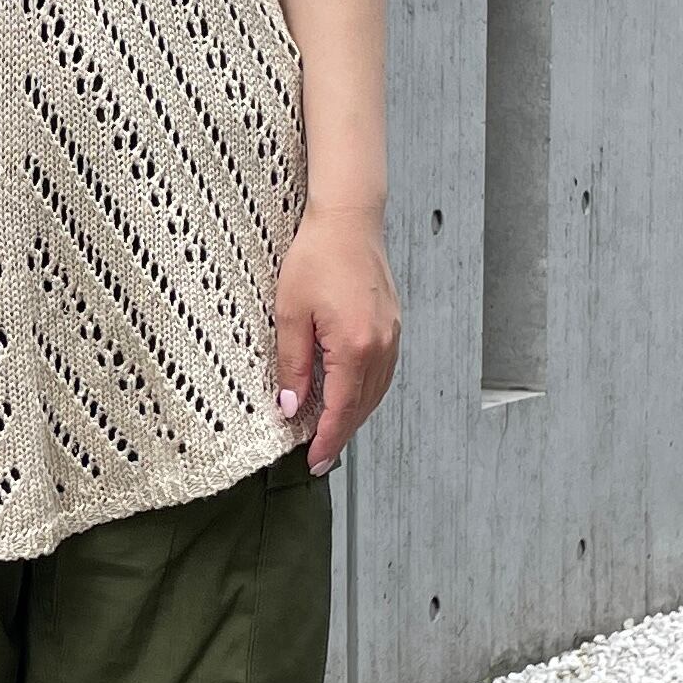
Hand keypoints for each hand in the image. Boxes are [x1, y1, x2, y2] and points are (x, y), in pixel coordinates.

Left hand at [273, 205, 400, 473]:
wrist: (349, 220)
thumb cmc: (317, 256)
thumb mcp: (290, 314)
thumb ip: (292, 365)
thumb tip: (290, 406)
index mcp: (354, 346)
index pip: (341, 409)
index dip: (326, 440)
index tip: (314, 462)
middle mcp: (380, 346)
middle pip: (362, 407)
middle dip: (340, 435)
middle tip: (319, 457)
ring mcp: (391, 336)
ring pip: (375, 393)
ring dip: (354, 416)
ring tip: (330, 432)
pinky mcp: (392, 326)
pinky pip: (382, 373)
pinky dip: (365, 393)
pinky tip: (349, 397)